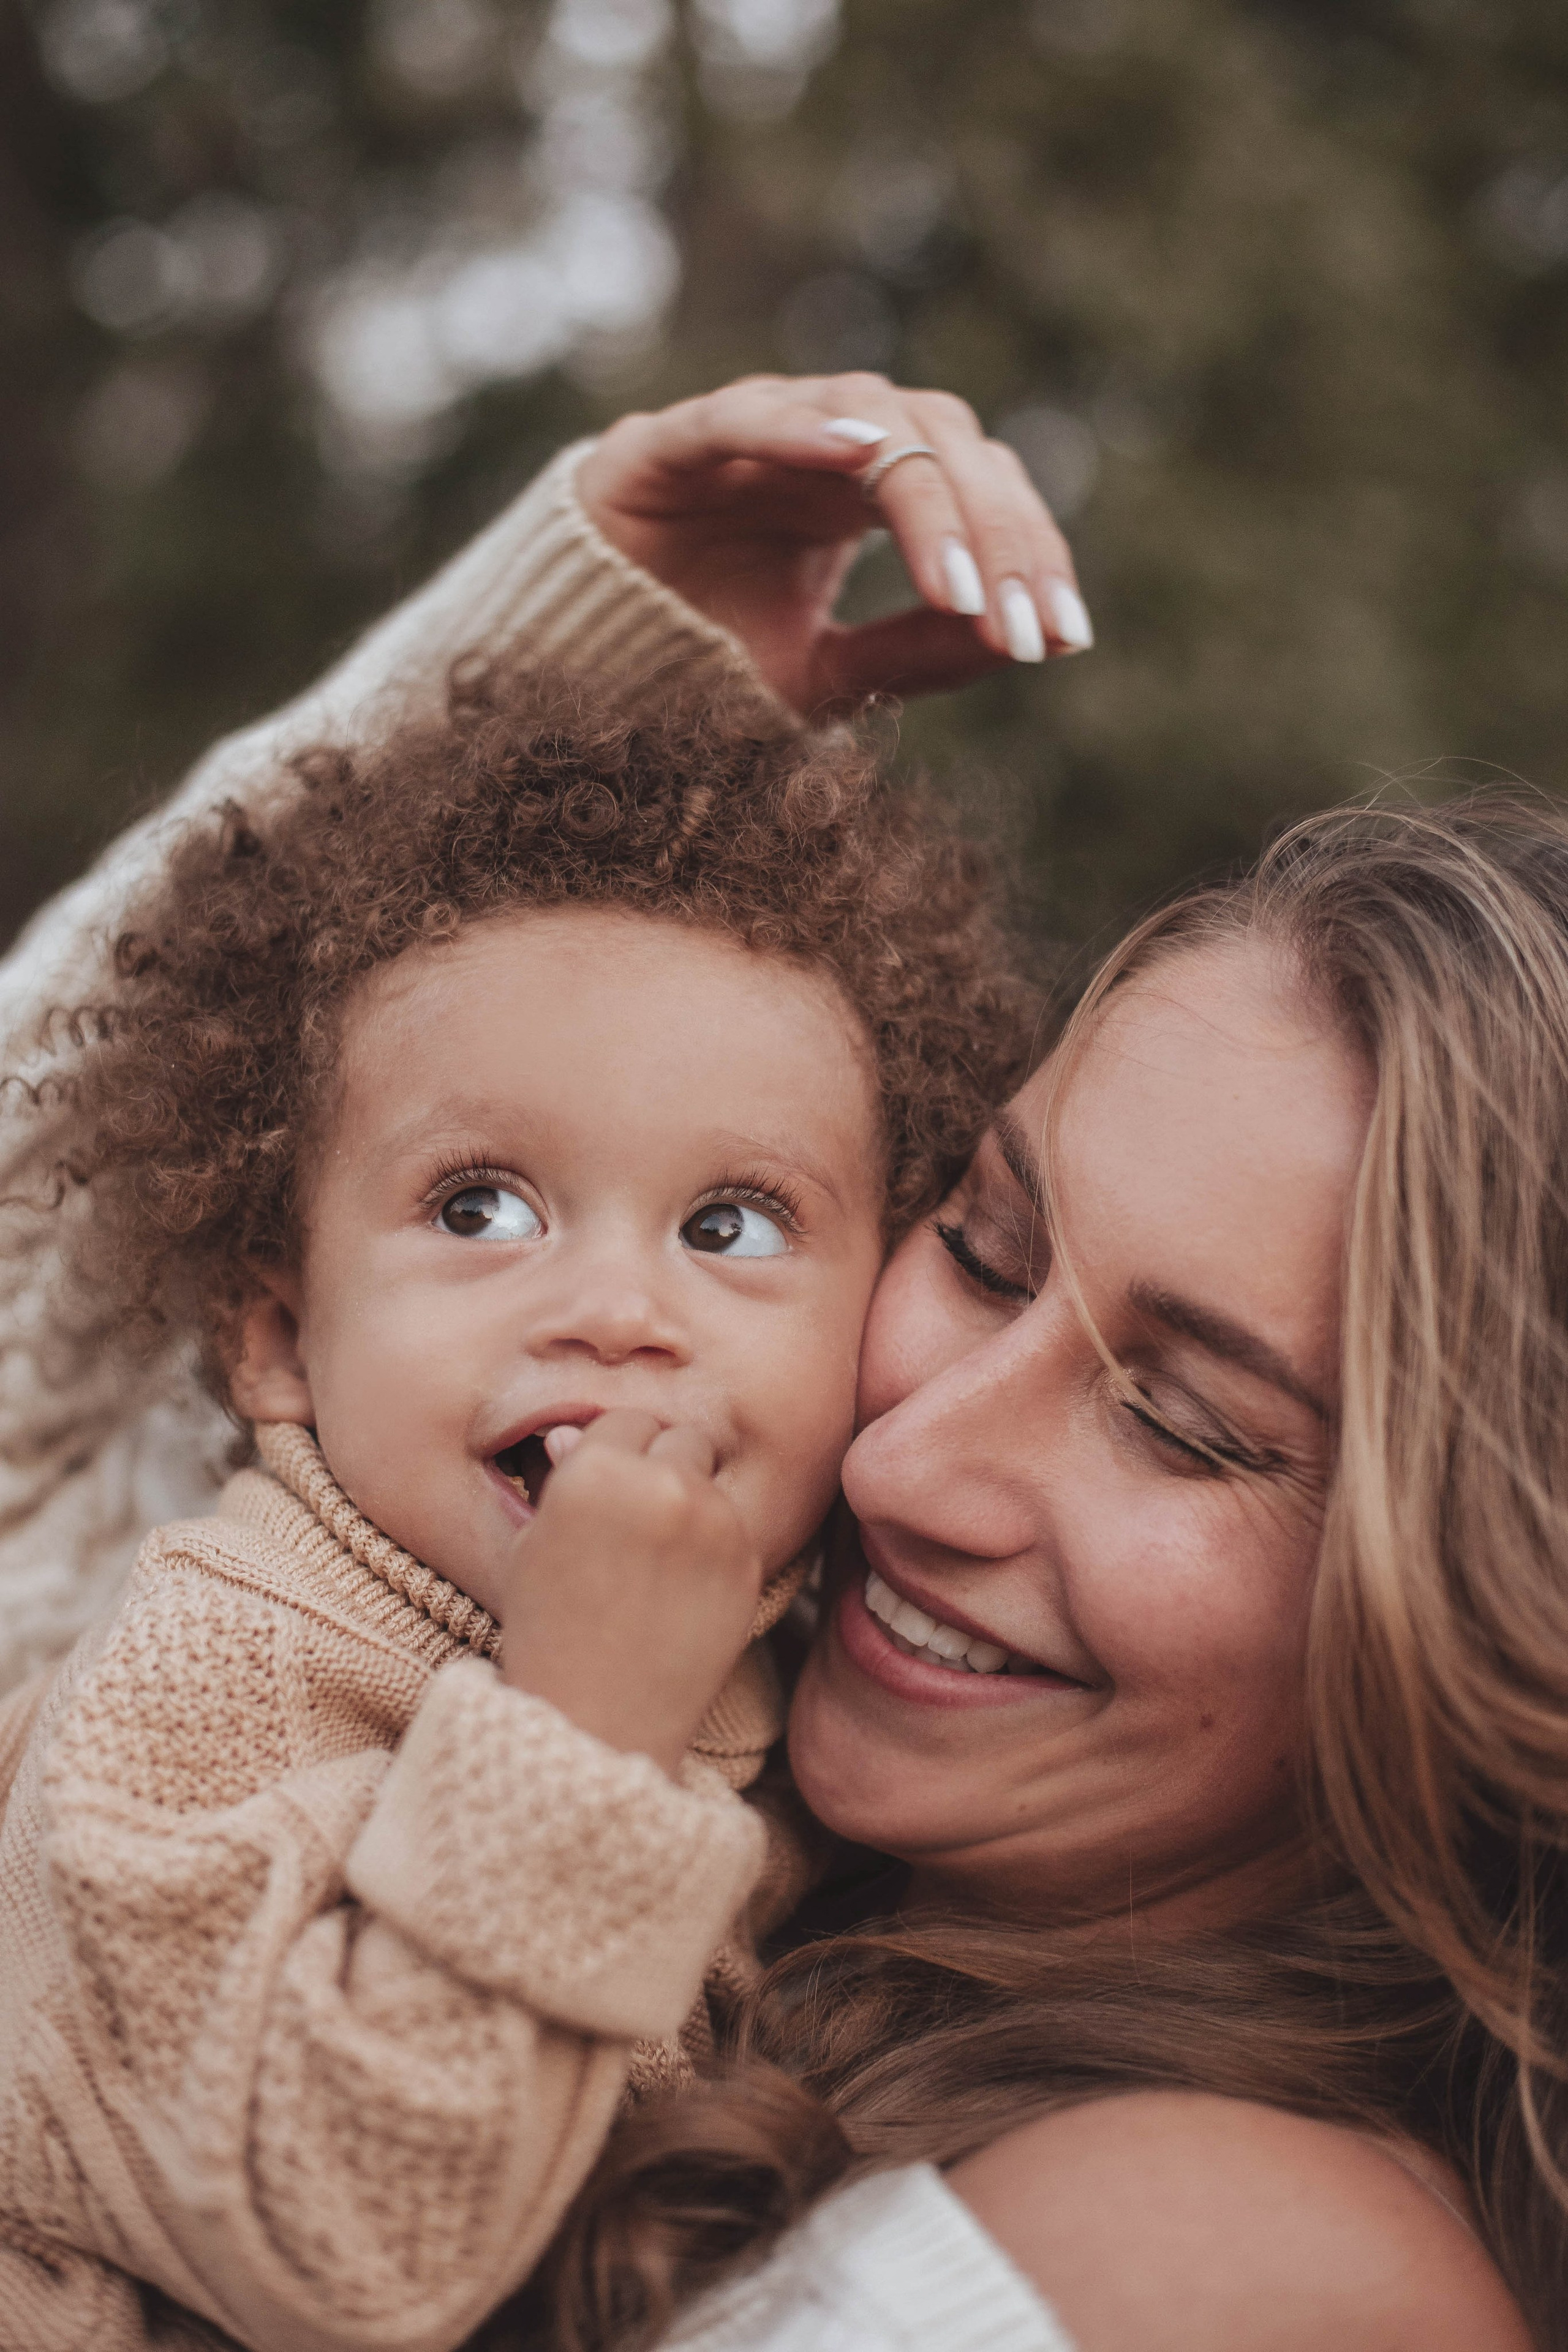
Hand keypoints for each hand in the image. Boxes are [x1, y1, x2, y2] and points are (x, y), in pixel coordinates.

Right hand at [498, 1409, 762, 1777]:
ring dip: (691, 1496)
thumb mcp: (533, 1546)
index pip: (624, 1421)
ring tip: (659, 1552)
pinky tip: (683, 1582)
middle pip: (677, 1436)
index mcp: (595, 1470)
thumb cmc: (548, 1632)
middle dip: (659, 1464)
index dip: (615, 1453)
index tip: (608, 1486)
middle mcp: (661, 1483)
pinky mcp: (750, 1560)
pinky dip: (715, 1540)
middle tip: (638, 1516)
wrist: (598, 1721)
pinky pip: (735, 1523)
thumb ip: (564, 1480)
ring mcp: (714, 1522)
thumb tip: (575, 1434)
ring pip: (712, 1475)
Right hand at [574, 372, 1091, 718]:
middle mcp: (824, 443)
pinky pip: (743, 413)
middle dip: (999, 538)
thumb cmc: (699, 661)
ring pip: (871, 417)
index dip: (1031, 558)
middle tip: (1024, 627)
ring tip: (960, 588)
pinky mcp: (668, 442)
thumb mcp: (827, 678)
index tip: (1064, 639)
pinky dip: (800, 423)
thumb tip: (1030, 642)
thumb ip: (916, 654)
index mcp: (869, 492)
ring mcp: (750, 432)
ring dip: (929, 500)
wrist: (573, 669)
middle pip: (948, 447)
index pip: (982, 493)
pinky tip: (860, 453)